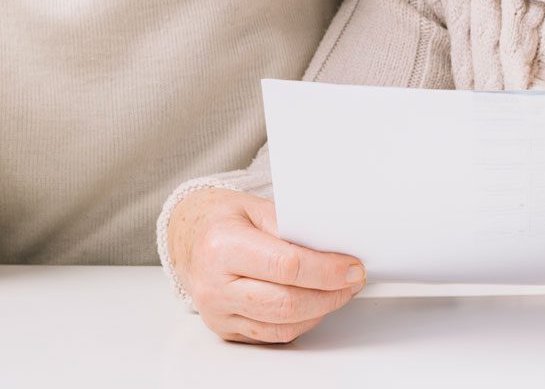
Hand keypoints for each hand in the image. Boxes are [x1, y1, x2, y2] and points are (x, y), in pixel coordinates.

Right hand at [167, 188, 365, 343]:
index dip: (326, 270)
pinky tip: (315, 305)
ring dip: (320, 311)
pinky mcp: (226, 330)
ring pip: (282, 326)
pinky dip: (301, 323)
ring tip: (339, 292)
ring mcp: (218, 312)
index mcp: (222, 246)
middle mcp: (215, 285)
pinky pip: (272, 336)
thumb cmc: (225, 220)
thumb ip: (292, 228)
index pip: (286, 266)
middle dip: (330, 294)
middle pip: (287, 303)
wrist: (191, 240)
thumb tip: (335, 250)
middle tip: (353, 280)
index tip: (352, 267)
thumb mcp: (257, 208)